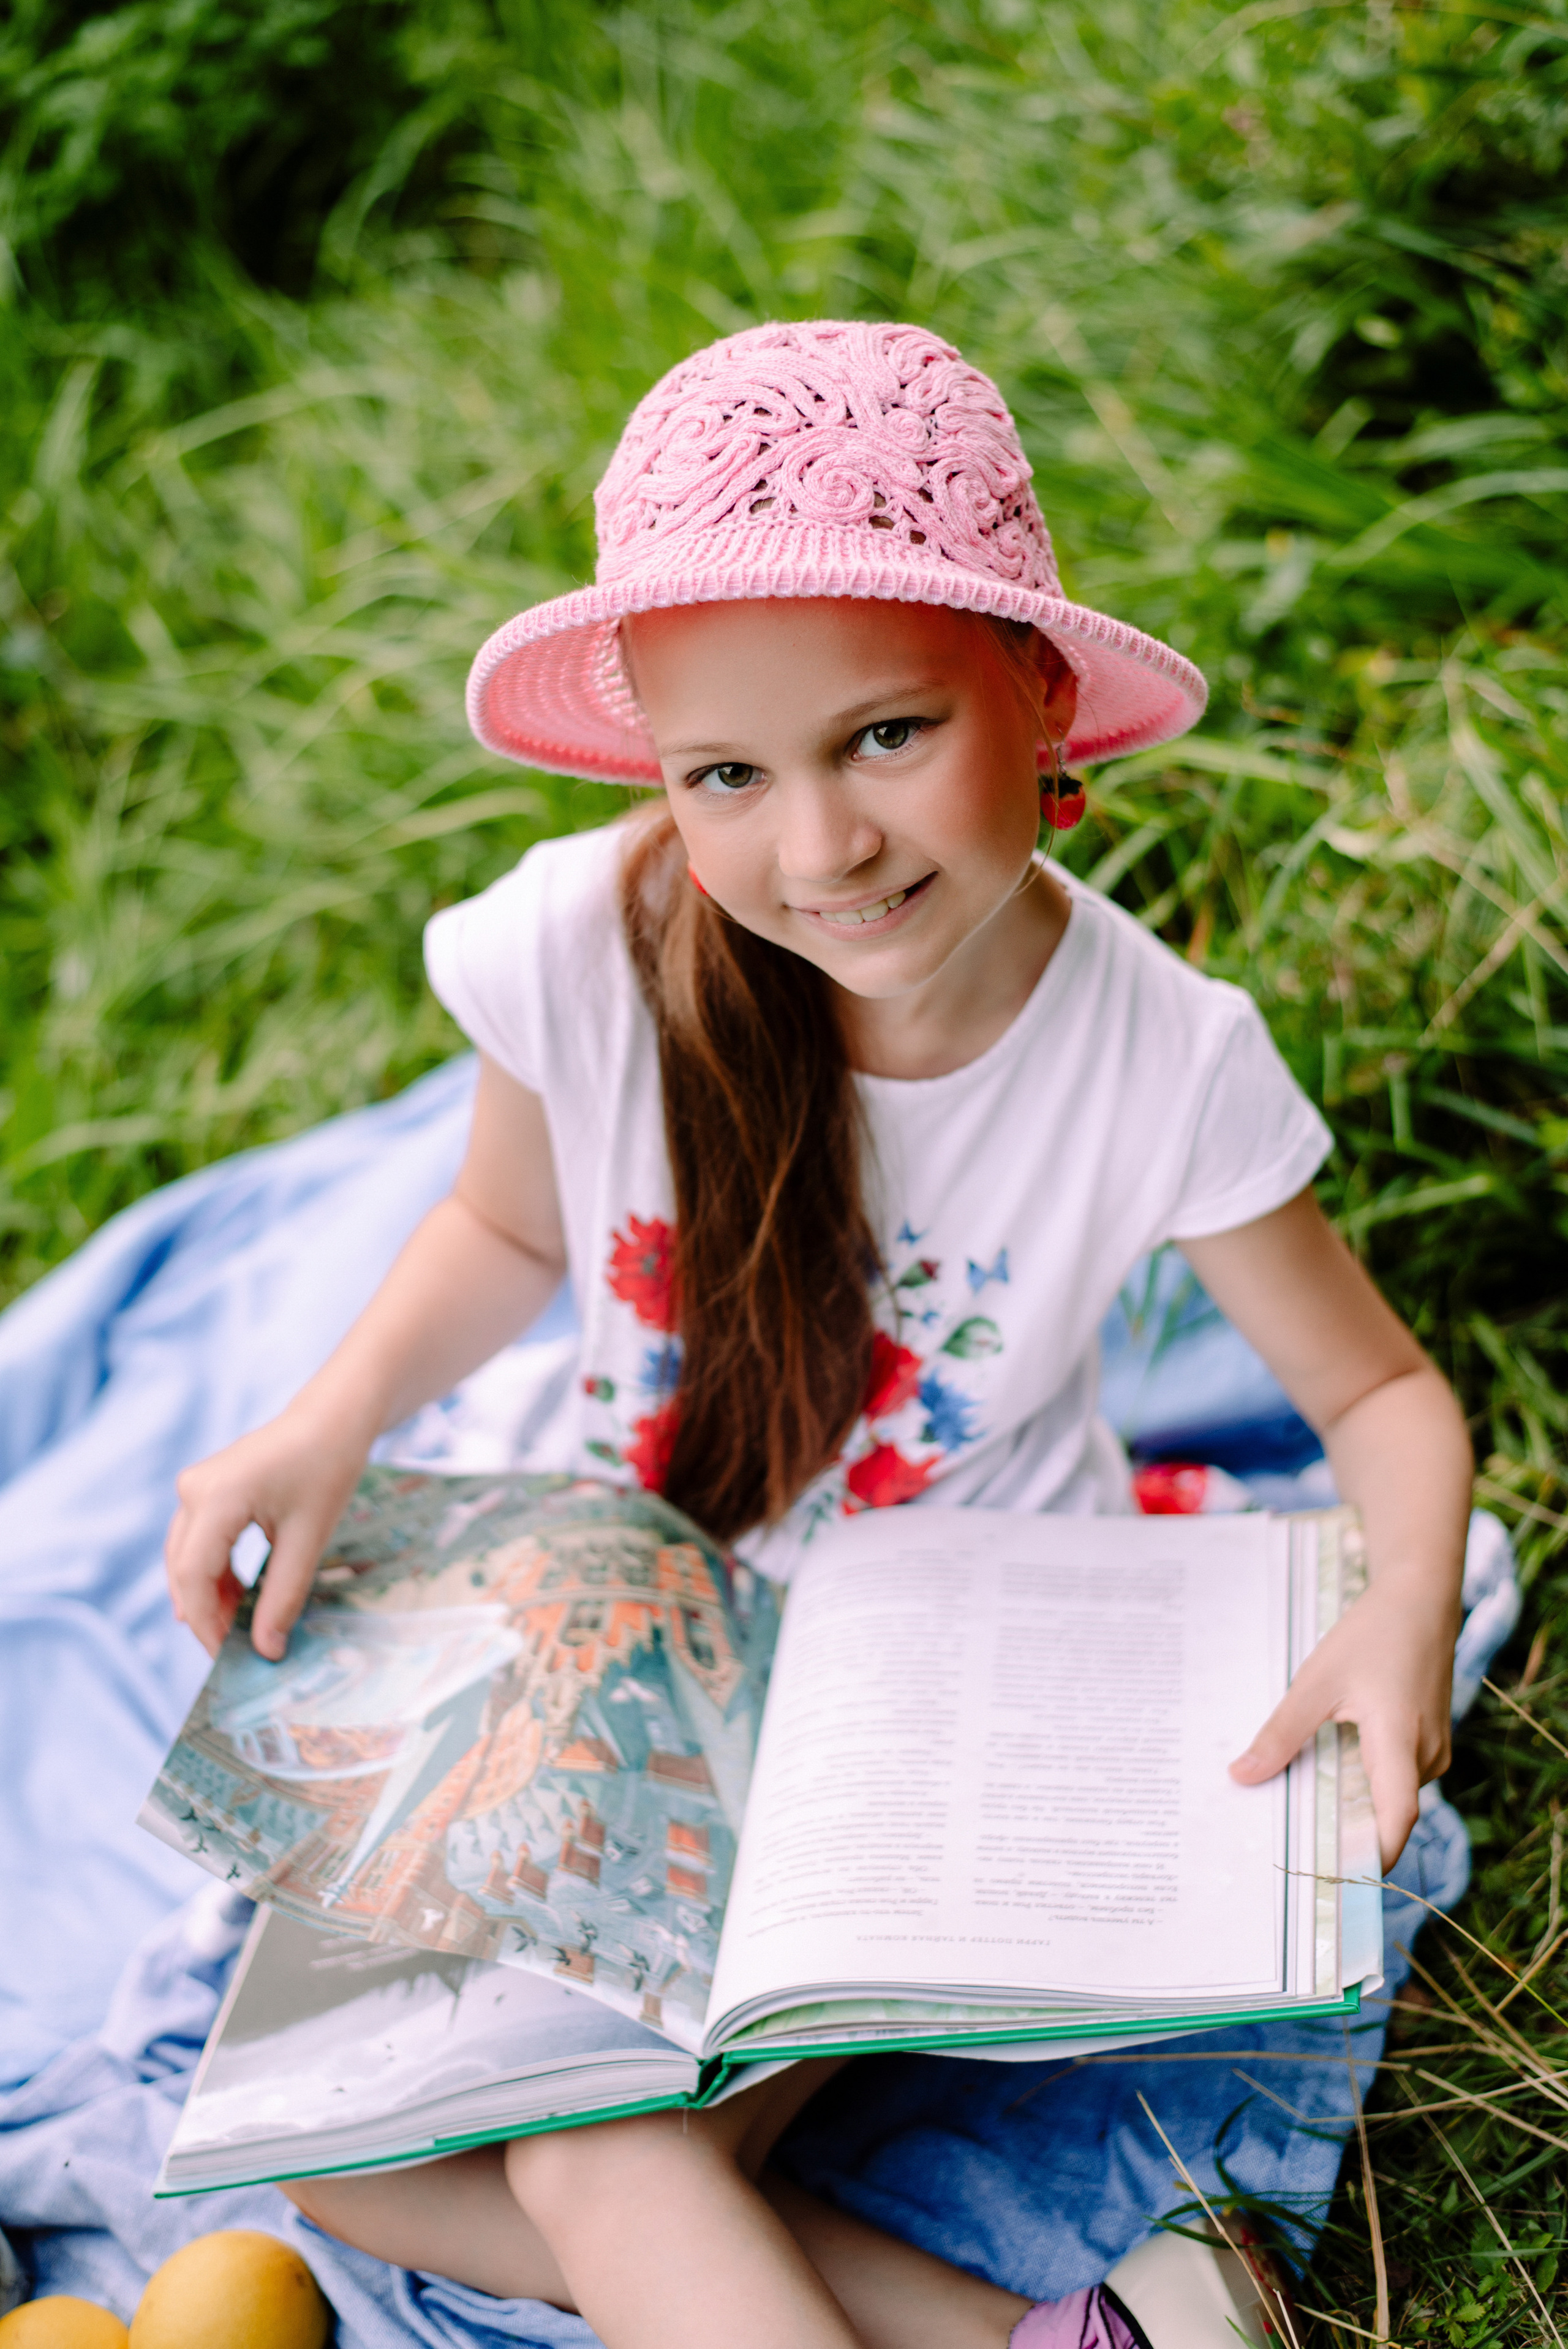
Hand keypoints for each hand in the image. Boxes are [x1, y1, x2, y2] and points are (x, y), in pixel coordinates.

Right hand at [165, 1409, 367, 1660]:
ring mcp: (196, 1487)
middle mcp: (194, 1490)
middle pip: (183, 1570)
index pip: (193, 1577)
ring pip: (187, 1559)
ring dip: (209, 1596)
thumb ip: (283, 1596)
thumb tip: (267, 1651)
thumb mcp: (309, 1538)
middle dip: (206, 1615)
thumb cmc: (327, 1468)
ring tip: (240, 1629)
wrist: (332, 1418)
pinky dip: (215, 1573)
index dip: (207, 1624)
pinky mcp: (205, 1489)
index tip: (230, 1657)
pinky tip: (238, 1598)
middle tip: (236, 1651)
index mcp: (216, 1497)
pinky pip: (198, 1542)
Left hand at [1228, 1575, 1459, 1870]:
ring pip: (1388, 1795)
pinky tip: (1330, 1766)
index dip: (1368, 1856)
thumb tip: (1241, 1777)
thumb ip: (1281, 1733)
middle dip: (1344, 1832)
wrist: (1420, 1601)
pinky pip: (1394, 1776)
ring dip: (1351, 1801)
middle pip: (1384, 1813)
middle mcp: (1425, 1756)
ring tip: (1301, 1802)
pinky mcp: (1429, 1743)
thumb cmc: (1371, 1635)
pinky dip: (1363, 1779)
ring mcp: (1433, 1751)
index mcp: (1401, 1742)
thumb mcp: (1316, 1681)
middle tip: (1293, 1847)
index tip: (1331, 1881)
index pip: (1394, 1819)